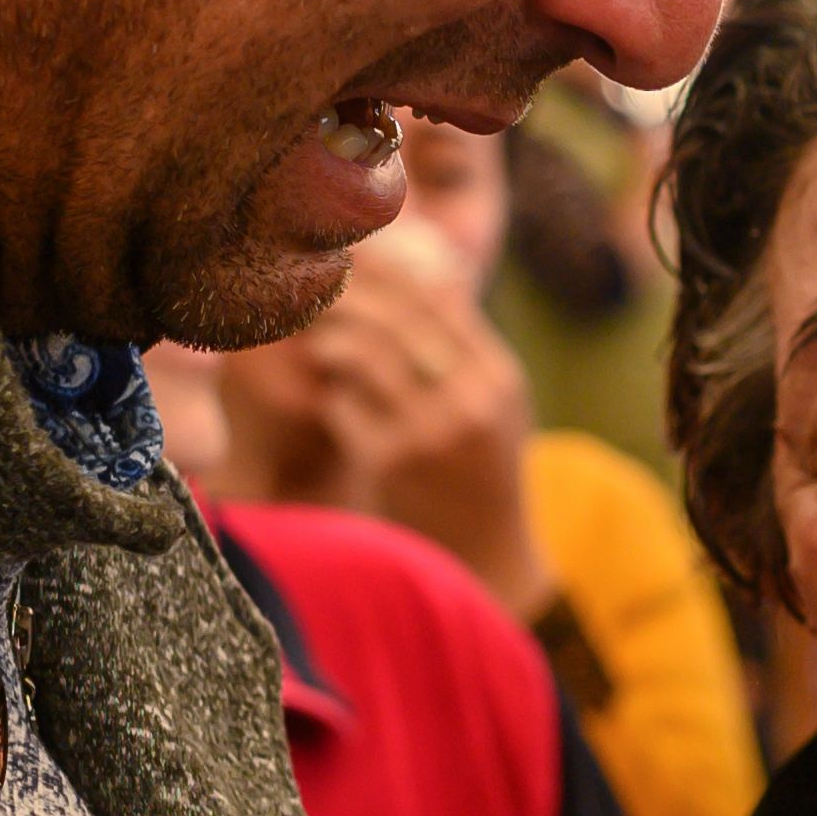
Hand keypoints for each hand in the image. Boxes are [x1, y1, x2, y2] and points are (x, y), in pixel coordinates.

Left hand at [278, 231, 551, 611]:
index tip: (352, 255)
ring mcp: (432, 431)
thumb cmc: (480, 474)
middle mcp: (471, 397)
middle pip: (398, 317)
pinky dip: (334, 399)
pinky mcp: (392, 463)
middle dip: (349, 297)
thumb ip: (467, 348)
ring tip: (321, 345)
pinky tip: (337, 406)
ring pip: (366, 354)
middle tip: (317, 290)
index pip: (438, 298)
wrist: (485, 560)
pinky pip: (344, 407)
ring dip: (333, 343)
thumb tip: (432, 274)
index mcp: (499, 377)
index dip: (389, 270)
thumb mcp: (494, 408)